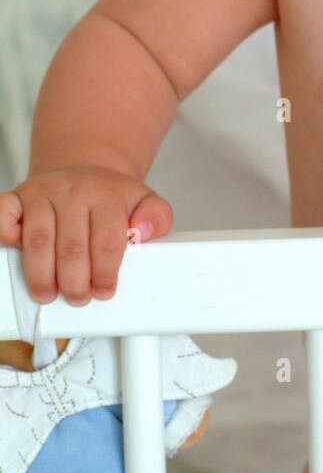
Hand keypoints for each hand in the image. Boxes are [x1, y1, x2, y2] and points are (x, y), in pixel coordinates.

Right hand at [0, 167, 173, 305]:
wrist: (86, 174)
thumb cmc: (112, 198)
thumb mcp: (144, 203)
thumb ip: (157, 217)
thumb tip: (142, 230)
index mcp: (107, 195)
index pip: (107, 240)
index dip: (105, 272)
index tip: (104, 292)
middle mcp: (73, 192)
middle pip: (71, 245)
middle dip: (74, 280)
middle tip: (78, 298)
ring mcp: (43, 193)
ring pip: (38, 238)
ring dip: (41, 273)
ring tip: (48, 294)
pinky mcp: (19, 196)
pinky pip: (4, 213)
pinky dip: (4, 233)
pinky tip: (14, 251)